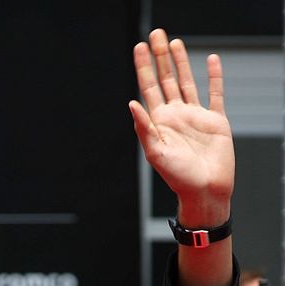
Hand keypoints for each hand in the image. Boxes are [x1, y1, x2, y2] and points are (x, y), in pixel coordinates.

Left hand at [131, 29, 233, 226]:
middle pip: (165, 79)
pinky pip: (215, 93)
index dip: (143, 67)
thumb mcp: (156, 152)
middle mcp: (175, 115)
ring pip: (186, 82)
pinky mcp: (216, 120)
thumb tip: (131, 103)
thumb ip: (144, 128)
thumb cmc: (178, 177)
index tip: (139, 47)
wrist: (205, 190)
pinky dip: (213, 76)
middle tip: (155, 34)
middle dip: (159, 57)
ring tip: (173, 42)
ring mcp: (195, 116)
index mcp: (159, 121)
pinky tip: (209, 60)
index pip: (148, 88)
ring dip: (179, 62)